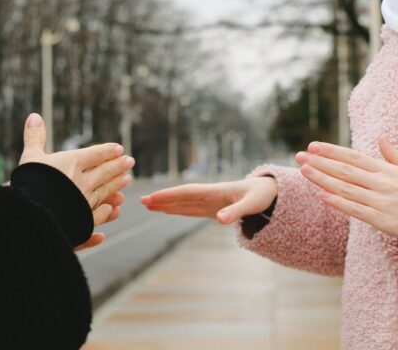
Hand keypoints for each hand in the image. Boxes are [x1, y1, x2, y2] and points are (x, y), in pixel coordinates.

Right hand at [20, 113, 134, 248]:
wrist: (28, 215)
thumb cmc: (27, 183)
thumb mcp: (29, 157)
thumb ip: (35, 137)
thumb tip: (34, 116)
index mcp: (72, 163)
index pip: (95, 154)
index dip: (108, 151)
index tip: (119, 149)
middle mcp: (82, 181)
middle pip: (105, 172)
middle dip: (118, 166)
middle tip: (130, 161)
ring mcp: (84, 202)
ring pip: (105, 191)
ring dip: (117, 184)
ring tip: (127, 179)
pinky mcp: (82, 220)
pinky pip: (98, 215)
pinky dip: (107, 211)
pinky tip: (113, 209)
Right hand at [141, 177, 277, 223]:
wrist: (269, 191)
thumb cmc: (262, 195)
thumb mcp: (252, 204)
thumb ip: (236, 211)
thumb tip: (219, 219)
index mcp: (215, 192)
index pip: (187, 193)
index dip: (169, 195)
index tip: (153, 197)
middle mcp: (209, 195)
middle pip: (180, 197)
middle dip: (162, 199)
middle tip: (141, 200)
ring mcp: (209, 202)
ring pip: (183, 202)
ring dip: (166, 203)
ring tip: (148, 204)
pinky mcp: (213, 208)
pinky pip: (191, 209)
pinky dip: (178, 209)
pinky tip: (168, 210)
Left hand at [295, 135, 397, 237]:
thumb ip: (393, 156)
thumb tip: (381, 136)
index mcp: (386, 171)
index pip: (354, 157)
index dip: (332, 151)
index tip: (312, 146)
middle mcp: (382, 183)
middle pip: (345, 171)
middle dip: (320, 162)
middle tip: (299, 156)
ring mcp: (382, 202)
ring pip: (346, 188)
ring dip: (323, 179)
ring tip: (304, 171)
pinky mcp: (382, 221)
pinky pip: (356, 210)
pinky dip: (339, 203)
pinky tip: (322, 196)